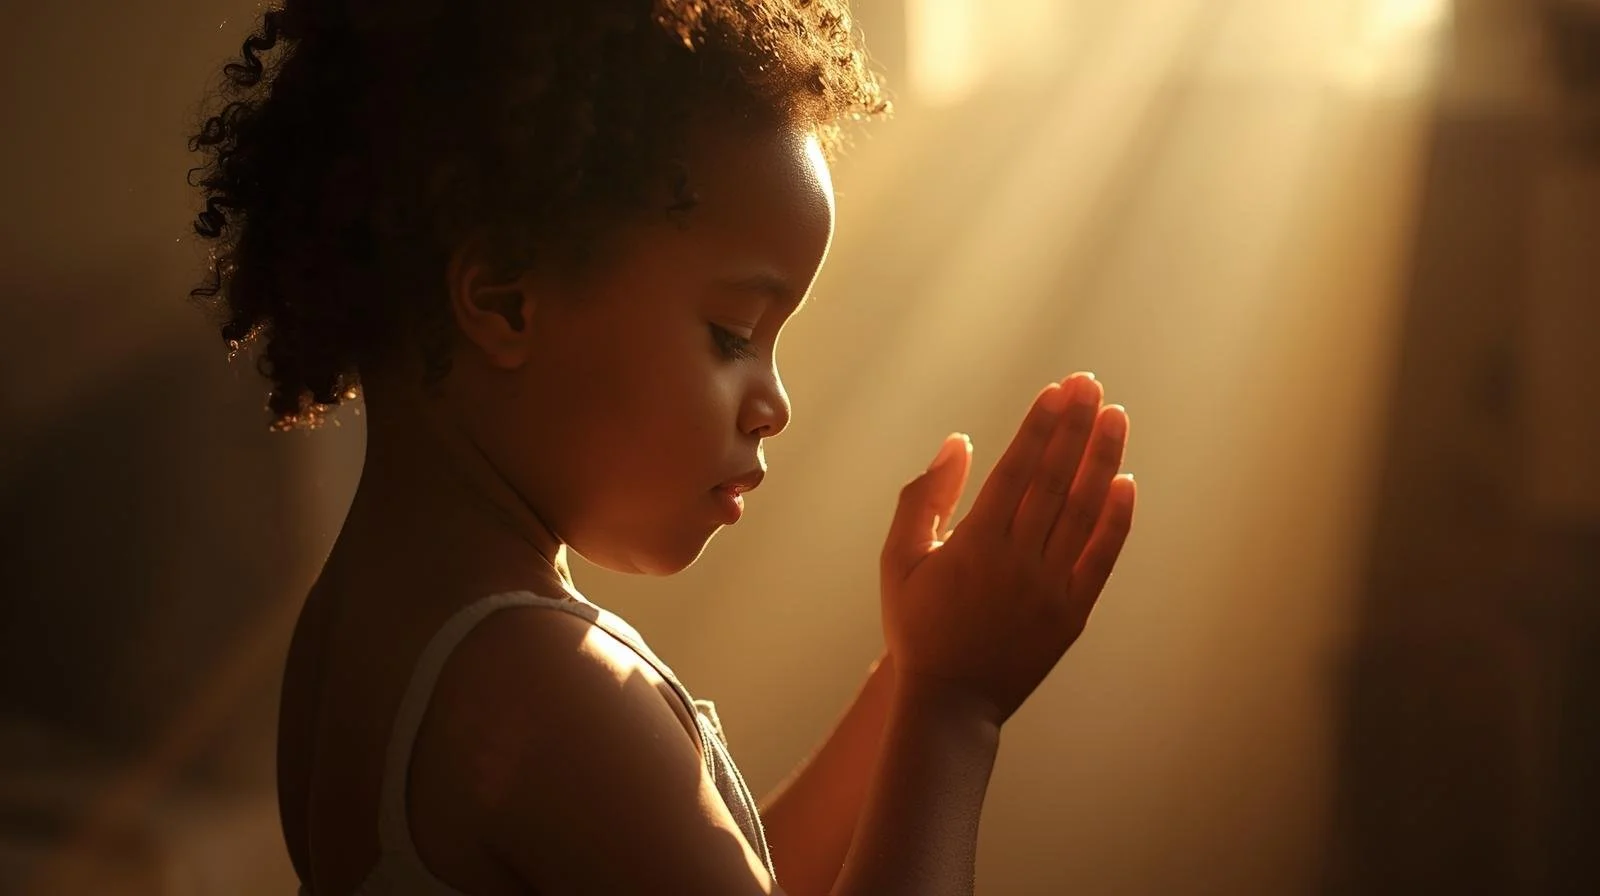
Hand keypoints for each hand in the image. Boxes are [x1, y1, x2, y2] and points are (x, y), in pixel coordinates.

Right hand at [878, 373, 1135, 725]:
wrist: (950, 701)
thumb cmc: (917, 626)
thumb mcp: (899, 559)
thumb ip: (923, 497)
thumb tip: (957, 443)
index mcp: (974, 543)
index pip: (1016, 468)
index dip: (1040, 425)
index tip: (1058, 389)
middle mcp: (1018, 560)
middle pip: (1055, 479)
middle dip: (1075, 426)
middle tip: (1091, 384)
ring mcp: (1050, 587)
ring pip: (1083, 510)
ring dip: (1101, 458)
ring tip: (1114, 416)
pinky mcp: (1072, 613)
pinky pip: (1101, 557)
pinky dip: (1116, 518)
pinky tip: (1126, 481)